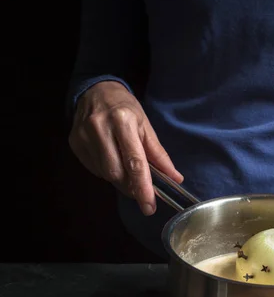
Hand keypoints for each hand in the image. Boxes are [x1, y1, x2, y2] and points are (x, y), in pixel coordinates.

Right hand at [68, 81, 183, 215]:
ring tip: (126, 167)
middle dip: (131, 186)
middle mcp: (100, 128)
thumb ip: (159, 154)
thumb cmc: (125, 108)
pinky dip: (106, 171)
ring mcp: (83, 136)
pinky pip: (93, 169)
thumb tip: (175, 178)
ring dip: (120, 179)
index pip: (135, 162)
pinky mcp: (74, 142)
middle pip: (117, 173)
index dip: (143, 187)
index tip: (149, 206)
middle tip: (142, 189)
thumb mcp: (146, 125)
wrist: (96, 90)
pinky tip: (111, 159)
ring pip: (104, 174)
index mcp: (123, 122)